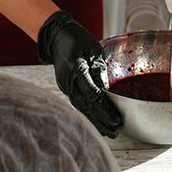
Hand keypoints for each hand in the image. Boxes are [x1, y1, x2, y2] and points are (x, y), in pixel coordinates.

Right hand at [37, 11, 123, 137]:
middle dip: (101, 120)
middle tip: (115, 131)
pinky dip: (88, 115)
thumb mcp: (93, 49)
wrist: (56, 37)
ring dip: (95, 121)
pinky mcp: (66, 88)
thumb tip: (108, 89)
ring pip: (81, 107)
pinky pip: (78, 103)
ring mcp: (65, 86)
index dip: (104, 108)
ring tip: (109, 133)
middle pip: (86, 105)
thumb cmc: (77, 39)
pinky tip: (96, 124)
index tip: (115, 119)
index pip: (92, 93)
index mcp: (76, 68)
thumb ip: (99, 69)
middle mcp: (68, 80)